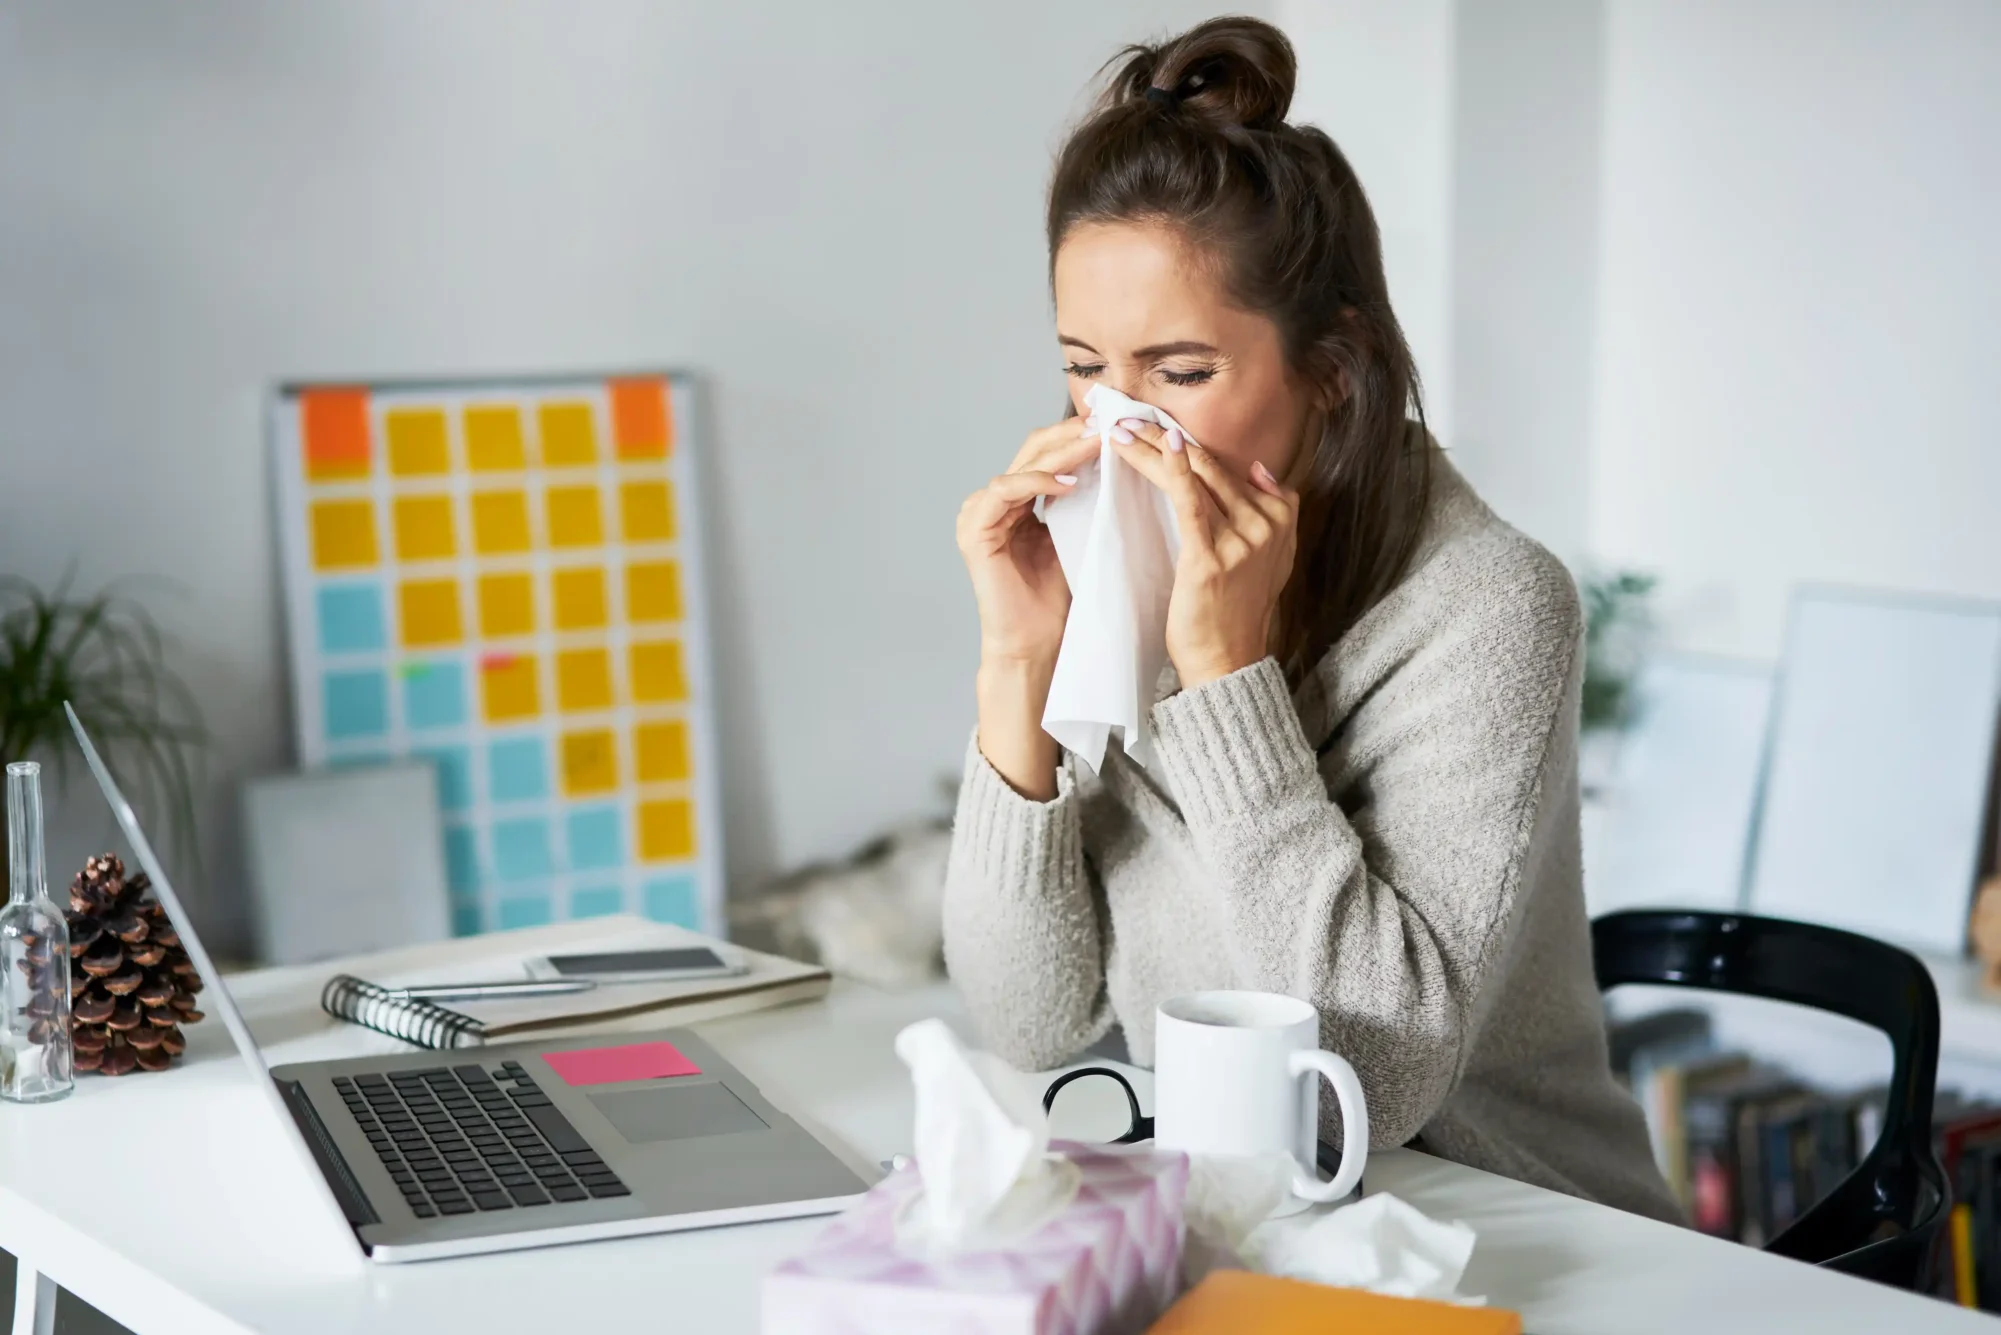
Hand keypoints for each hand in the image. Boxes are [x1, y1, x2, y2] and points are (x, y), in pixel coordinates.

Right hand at [956, 417, 1102, 667]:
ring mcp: (979, 513)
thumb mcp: (1078, 534)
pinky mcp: (973, 530)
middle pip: (1032, 450)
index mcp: (1015, 501)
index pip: (1046, 453)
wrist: (1037, 644)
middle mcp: (993, 502)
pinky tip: (1070, 482)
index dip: (1078, 436)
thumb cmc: (1058, 599)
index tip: (1116, 423)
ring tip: (1097, 443)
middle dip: (1072, 434)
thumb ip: (1083, 498)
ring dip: (1061, 452)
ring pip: (1022, 465)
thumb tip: (1115, 455)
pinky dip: (1037, 482)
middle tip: (1108, 422)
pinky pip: (1004, 490)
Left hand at [1110, 416, 1299, 688]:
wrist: (1227, 661)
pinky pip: (1189, 500)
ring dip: (1153, 448)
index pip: (1230, 468)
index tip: (1156, 426)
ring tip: (1121, 429)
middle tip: (1130, 416)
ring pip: (1196, 476)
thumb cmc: (1235, 612)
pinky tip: (1154, 446)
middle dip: (1166, 437)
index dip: (1191, 446)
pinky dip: (1172, 469)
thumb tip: (1259, 469)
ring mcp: (1243, 539)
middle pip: (1212, 466)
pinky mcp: (1212, 557)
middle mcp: (1267, 524)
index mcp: (1282, 518)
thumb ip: (1272, 512)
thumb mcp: (1269, 559)